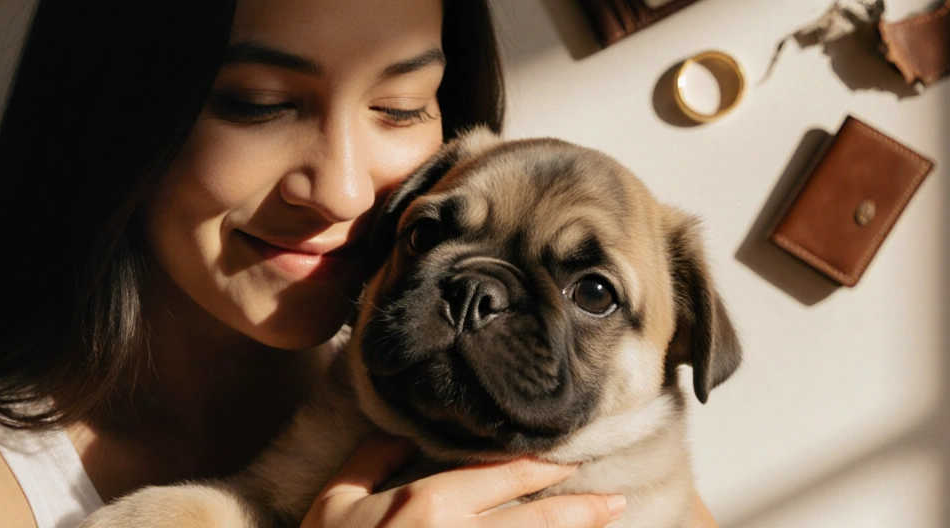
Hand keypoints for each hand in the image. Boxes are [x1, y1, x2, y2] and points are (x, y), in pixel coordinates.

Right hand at [301, 431, 626, 527]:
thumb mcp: (333, 502)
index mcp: (424, 505)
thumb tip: (405, 430)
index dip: (541, 469)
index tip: (573, 462)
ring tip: (607, 525)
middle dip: (581, 511)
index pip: (499, 477)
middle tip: (616, 502)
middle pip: (533, 521)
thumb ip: (371, 459)